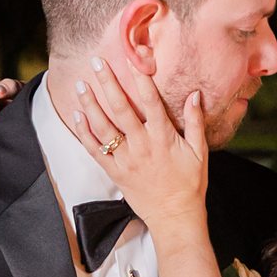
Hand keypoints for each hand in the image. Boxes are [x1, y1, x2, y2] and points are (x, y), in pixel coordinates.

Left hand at [71, 53, 209, 230]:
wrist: (175, 217)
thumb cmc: (189, 184)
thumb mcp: (199, 152)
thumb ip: (195, 122)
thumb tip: (194, 95)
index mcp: (163, 138)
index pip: (151, 102)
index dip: (141, 80)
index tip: (133, 59)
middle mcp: (142, 146)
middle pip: (121, 109)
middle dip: (108, 83)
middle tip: (97, 63)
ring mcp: (126, 159)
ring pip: (103, 128)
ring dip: (90, 105)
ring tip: (80, 84)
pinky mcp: (115, 172)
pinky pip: (95, 150)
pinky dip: (84, 132)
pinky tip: (77, 115)